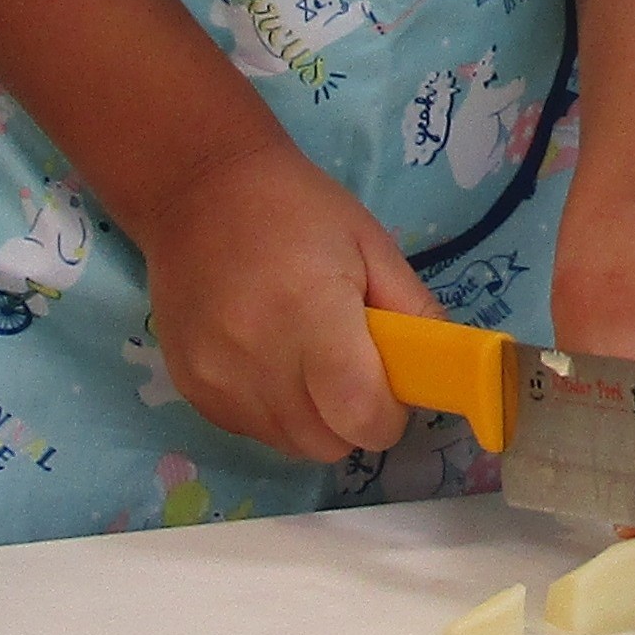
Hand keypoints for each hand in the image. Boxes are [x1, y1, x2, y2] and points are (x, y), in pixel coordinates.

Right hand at [119, 138, 437, 464]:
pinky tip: (270, 362)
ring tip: (310, 364)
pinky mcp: (189, 387)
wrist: (196, 189)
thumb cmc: (296, 209)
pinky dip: (274, 412)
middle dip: (353, 421)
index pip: (359, 416)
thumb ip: (414, 311)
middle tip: (355, 372)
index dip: (387, 416)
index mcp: (310, 314)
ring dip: (313, 420)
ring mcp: (216, 378)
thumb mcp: (371, 245)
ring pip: (289, 444)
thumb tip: (445, 370)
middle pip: (326, 443)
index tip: (391, 390)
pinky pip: (250, 430)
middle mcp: (257, 358)